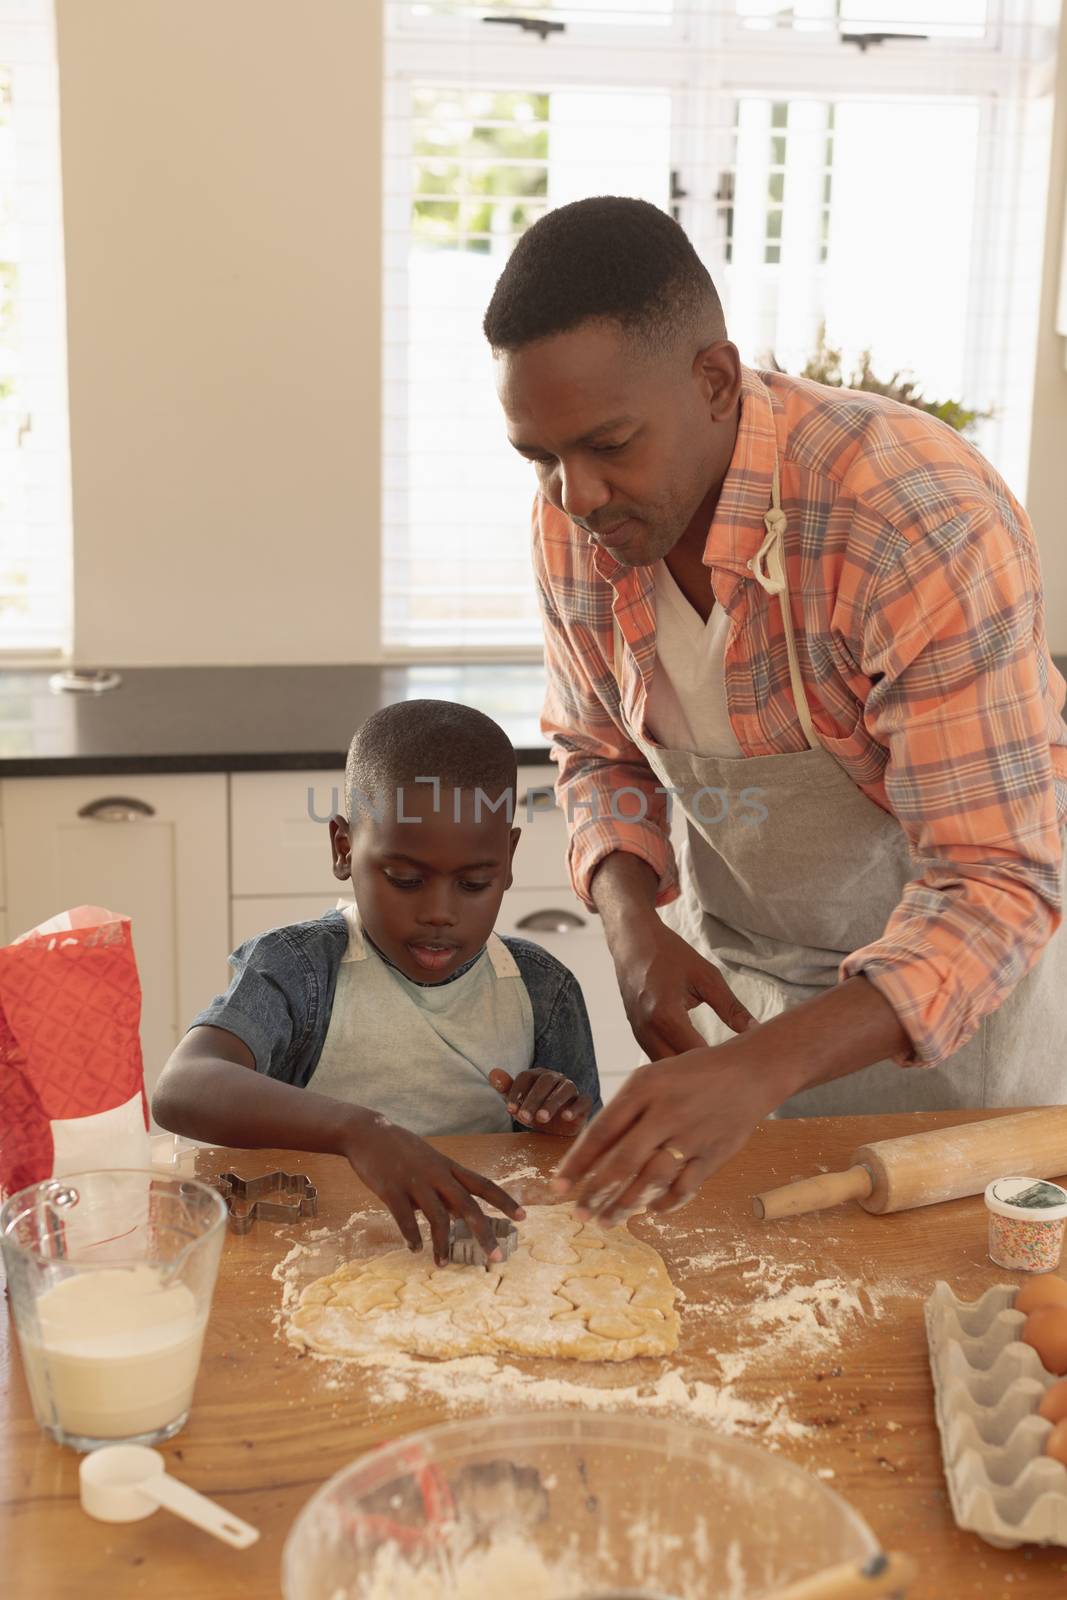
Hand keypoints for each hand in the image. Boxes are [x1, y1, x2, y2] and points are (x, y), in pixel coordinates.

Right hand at [341, 1112, 524, 1265]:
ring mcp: (415, 1181)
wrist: (368, 1132)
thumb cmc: (401, 1149)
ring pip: (438, 1217)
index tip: (523, 1218)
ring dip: (443, 1244)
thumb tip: (459, 1216)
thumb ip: (445, 1187)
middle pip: (468, 1206)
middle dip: (485, 1233)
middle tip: (497, 1258)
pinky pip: (404, 1217)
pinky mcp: (391, 1189)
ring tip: (443, 1264)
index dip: (504, 1201)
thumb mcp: (431, 1162)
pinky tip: (415, 1248)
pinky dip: (412, 1235)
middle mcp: (437, 1174)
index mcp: (448, 1167)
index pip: (484, 1184)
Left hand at [489, 1068, 592, 1136]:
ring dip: (552, 1103)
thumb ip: (506, 1088)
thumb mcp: (518, 1102)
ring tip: (542, 1118)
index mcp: (538, 1075)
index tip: (510, 1110)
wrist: (556, 1129)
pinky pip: (584, 1100)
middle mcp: (556, 1078)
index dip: (517, 1092)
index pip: (526, 1076)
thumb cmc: (535, 1111)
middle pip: (545, 1081)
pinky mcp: (584, 1102)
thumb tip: (493, 1072)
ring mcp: (571, 1088)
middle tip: (524, 1117)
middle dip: (533, 1099)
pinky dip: (576, 1107)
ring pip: (565, 1089)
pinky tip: (566, 1117)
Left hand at [552, 1037, 779, 1224]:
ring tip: (606, 1220)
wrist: (750, 1072)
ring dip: (625, 1205)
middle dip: (596, 1192)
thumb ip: (625, 1112)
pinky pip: (684, 1188)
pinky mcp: (714, 1154)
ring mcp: (692, 1135)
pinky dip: (664, 1203)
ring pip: (651, 1180)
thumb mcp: (652, 1078)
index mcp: (644, 1088)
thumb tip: (591, 1154)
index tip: (557, 1186)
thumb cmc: (690, 1075)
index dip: (577, 1162)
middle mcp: (666, 1112)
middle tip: (578, 1214)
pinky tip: (649, 1211)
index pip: (602, 1131)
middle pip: (623, 1162)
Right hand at [610, 915, 752, 1058]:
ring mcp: (639, 1034)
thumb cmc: (669, 954)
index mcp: (666, 1015)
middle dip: (703, 1073)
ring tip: (714, 1068)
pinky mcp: (637, 1034)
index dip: (719, 1063)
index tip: (740, 1064)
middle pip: (678, 1070)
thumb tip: (755, 1030)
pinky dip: (675, 1063)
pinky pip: (657, 1058)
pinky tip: (694, 1060)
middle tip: (730, 1070)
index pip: (696, 1055)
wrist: (633, 942)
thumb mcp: (706, 977)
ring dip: (687, 1071)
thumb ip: (731, 1007)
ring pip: (665, 1068)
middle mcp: (648, 1030)